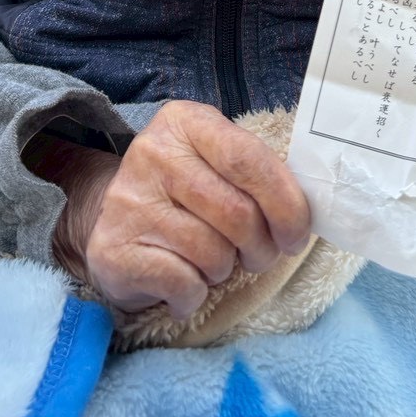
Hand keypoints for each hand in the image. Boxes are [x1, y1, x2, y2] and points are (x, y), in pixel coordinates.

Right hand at [29, 101, 310, 319]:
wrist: (108, 219)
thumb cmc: (185, 194)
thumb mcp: (217, 165)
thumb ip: (257, 175)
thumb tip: (307, 213)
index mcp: (186, 122)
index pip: (250, 161)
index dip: (286, 204)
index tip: (297, 235)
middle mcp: (152, 153)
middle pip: (237, 214)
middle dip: (261, 248)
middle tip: (256, 255)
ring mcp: (128, 201)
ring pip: (213, 254)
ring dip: (225, 270)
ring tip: (209, 261)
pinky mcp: (113, 250)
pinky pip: (185, 285)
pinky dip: (195, 294)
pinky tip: (183, 281)